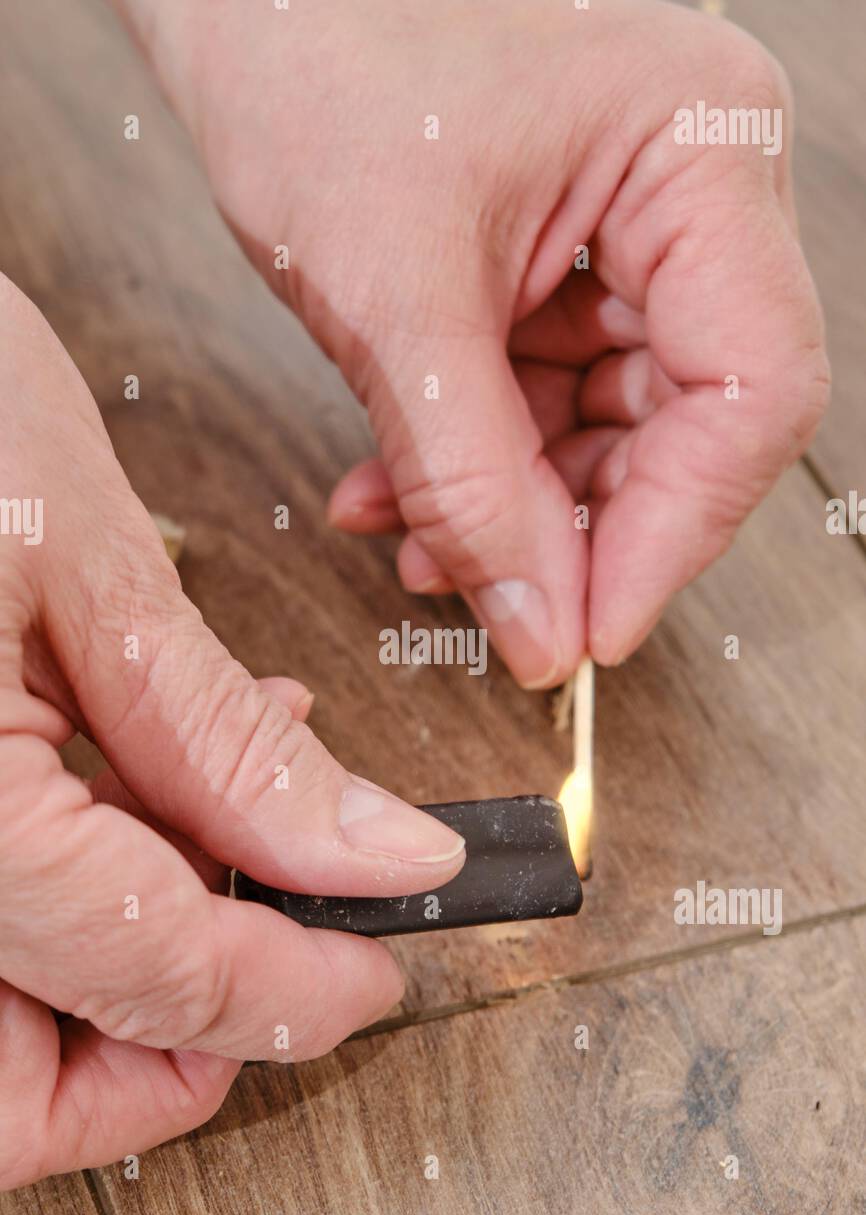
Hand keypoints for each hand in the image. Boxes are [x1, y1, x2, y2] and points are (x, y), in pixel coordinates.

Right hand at [0, 277, 463, 1188]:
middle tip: (278, 969)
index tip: (378, 968)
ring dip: (118, 988)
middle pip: (16, 1097)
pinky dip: (69, 914)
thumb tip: (383, 863)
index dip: (290, 994)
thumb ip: (232, 748)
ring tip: (225, 853)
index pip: (146, 975)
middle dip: (161, 1063)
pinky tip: (143, 810)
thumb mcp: (89, 566)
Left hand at [119, 0, 827, 683]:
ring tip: (415, 543)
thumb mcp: (396, 298)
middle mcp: (695, 186)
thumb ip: (474, 485)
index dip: (675, 536)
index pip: (751, 392)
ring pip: (614, 427)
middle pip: (692, 422)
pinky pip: (550, 395)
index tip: (589, 630)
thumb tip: (544, 631)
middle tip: (502, 605)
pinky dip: (478, 460)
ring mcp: (635, 223)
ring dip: (511, 507)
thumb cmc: (313, 52)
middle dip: (578, 528)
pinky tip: (399, 494)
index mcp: (702, 150)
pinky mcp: (568, 257)